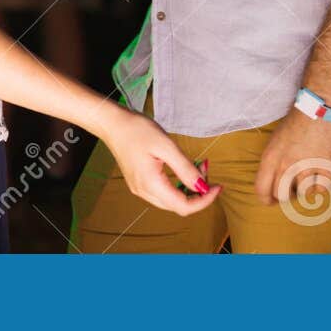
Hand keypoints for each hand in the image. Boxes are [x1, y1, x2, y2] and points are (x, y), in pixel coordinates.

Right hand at [101, 108, 220, 215]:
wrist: (112, 123)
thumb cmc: (137, 130)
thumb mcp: (166, 145)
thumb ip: (185, 168)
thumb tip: (202, 187)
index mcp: (151, 184)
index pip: (183, 206)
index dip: (204, 200)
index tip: (218, 187)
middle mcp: (144, 192)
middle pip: (178, 206)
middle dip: (198, 192)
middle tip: (207, 169)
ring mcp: (140, 189)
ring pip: (171, 200)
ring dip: (188, 187)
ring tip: (198, 166)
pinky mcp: (139, 182)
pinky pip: (163, 191)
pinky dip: (177, 184)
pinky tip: (183, 168)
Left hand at [254, 107, 330, 205]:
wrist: (320, 106)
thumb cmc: (297, 123)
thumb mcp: (275, 141)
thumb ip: (273, 164)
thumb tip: (273, 185)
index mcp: (270, 158)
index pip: (262, 191)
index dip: (267, 200)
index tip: (273, 200)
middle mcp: (286, 165)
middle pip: (282, 196)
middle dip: (289, 194)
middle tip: (295, 186)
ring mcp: (307, 167)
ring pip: (304, 193)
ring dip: (307, 186)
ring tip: (311, 171)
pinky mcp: (326, 167)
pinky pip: (321, 189)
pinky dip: (322, 184)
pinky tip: (321, 171)